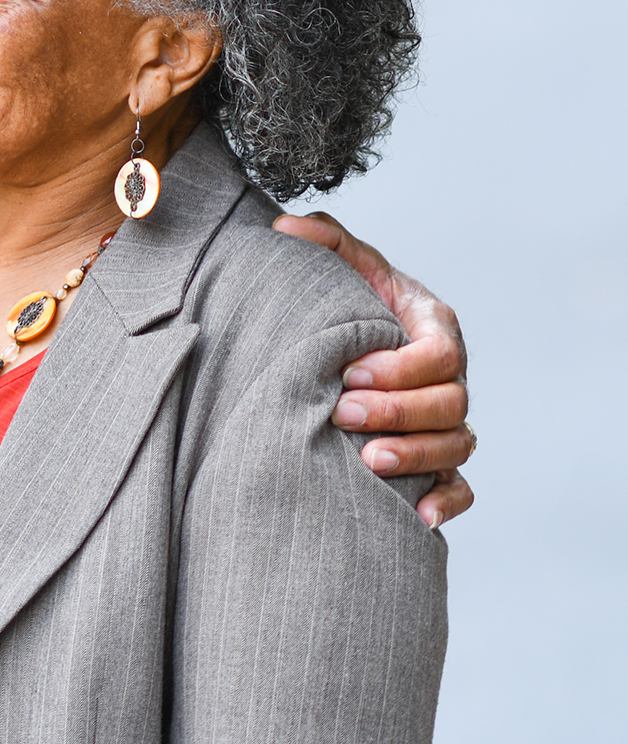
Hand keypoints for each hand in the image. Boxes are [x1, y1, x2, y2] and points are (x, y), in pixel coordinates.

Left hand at [272, 211, 473, 528]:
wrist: (357, 339)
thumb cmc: (353, 299)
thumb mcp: (345, 264)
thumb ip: (323, 240)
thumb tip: (284, 228)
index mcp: (434, 328)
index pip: (439, 354)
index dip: (401, 368)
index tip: (350, 370)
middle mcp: (451, 378)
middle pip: (449, 404)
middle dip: (398, 412)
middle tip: (343, 413)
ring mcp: (449, 420)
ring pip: (456, 446)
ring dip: (416, 457)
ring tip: (369, 462)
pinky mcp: (442, 457)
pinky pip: (461, 487)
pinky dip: (447, 503)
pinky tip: (418, 517)